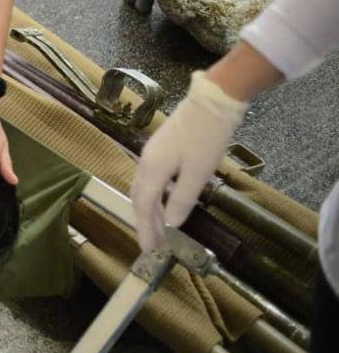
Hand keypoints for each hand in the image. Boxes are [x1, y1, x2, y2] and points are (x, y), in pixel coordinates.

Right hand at [130, 72, 247, 251]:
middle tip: (152, 245)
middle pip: (139, 197)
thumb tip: (170, 223)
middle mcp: (146, 162)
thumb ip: (183, 199)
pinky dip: (154, 197)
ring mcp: (152, 153)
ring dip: (148, 210)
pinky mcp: (161, 149)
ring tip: (158, 229)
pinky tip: (164, 203)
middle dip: (144, 222)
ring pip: (144, 188)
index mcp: (153, 169)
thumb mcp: (199, 172)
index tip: (148, 250)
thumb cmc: (207, 138)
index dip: (145, 228)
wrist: (212, 102)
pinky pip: (150, 179)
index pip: (143, 205)